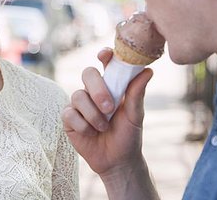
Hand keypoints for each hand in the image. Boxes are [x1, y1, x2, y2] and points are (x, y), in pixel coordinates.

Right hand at [62, 48, 152, 175]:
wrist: (118, 161)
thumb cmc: (128, 134)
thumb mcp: (135, 114)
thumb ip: (137, 93)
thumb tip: (148, 70)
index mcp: (111, 84)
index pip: (105, 63)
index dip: (104, 55)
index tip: (105, 55)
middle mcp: (93, 90)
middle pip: (88, 73)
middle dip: (98, 90)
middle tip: (109, 108)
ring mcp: (80, 104)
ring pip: (77, 95)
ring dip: (93, 114)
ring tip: (104, 127)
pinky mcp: (69, 119)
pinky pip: (69, 114)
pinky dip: (83, 125)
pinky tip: (91, 133)